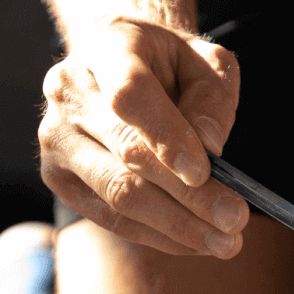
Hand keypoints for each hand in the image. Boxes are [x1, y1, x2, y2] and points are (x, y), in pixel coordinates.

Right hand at [39, 19, 247, 256]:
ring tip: (226, 242)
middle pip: (127, 156)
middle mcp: (70, 93)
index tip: (204, 173)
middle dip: (188, 197)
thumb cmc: (169, 64)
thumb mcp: (205, 62)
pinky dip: (159, 236)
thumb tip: (211, 150)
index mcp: (107, 50)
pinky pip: (112, 218)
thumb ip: (212, 99)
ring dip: (177, 226)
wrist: (117, 64)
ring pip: (118, 194)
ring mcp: (57, 139)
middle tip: (235, 220)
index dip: (166, 137)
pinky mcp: (60, 179)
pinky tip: (198, 242)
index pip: (131, 96)